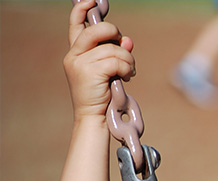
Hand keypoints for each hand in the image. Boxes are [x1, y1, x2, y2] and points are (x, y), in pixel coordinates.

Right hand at [63, 0, 134, 121]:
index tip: (93, 1)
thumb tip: (128, 41)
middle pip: (98, 30)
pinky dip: (127, 68)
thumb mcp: (110, 71)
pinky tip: (127, 77)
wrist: (95, 118)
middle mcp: (74, 55)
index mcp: (76, 53)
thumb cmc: (103, 96)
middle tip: (125, 49)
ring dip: (128, 60)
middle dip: (116, 35)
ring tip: (129, 72)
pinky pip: (117, 61)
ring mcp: (80, 63)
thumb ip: (116, 53)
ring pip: (113, 49)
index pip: (76, 24)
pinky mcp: (89, 72)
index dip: (83, 10)